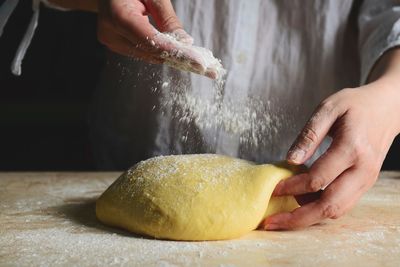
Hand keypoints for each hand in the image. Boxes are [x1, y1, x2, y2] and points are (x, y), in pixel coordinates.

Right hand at [97, 0, 217, 76]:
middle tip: (207, 69)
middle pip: (151, 52)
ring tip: (198, 64)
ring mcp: (111, 42)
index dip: (175, 52)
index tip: (197, 62)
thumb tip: (186, 43)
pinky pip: (144, 53)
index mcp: (117, 15)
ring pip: (149, 56)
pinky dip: (162, 53)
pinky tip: (181, 56)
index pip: (151, 40)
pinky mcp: (116, 46)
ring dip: (173, 59)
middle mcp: (111, 33)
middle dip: (180, 59)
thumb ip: (168, 19)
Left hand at [259, 50, 399, 229]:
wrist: (387, 108)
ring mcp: (366, 180)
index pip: (317, 179)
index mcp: (352, 149)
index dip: (292, 187)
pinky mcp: (364, 184)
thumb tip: (291, 160)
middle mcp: (362, 170)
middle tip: (271, 222)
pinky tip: (302, 202)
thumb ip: (309, 134)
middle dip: (297, 218)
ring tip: (283, 214)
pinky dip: (321, 209)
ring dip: (308, 217)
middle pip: (329, 206)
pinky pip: (343, 205)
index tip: (273, 189)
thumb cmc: (355, 105)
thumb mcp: (328, 108)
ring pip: (337, 211)